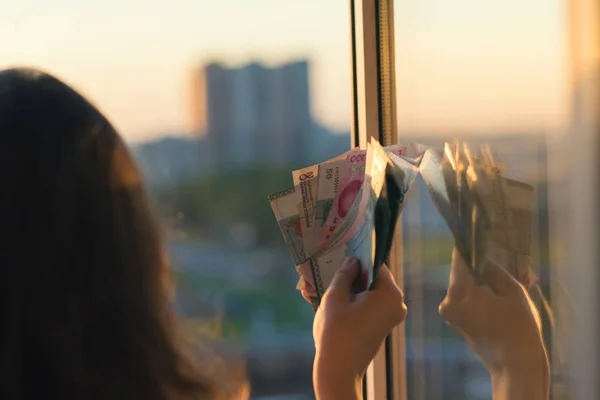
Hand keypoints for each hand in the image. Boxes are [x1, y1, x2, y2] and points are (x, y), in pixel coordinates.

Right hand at [311, 257, 406, 399]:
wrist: (338, 371)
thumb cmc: (336, 332)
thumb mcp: (335, 296)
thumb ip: (344, 273)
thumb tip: (352, 260)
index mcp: (390, 293)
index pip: (375, 264)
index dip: (357, 257)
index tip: (341, 251)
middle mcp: (396, 304)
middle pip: (372, 279)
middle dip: (350, 274)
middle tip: (329, 268)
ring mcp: (390, 316)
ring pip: (367, 293)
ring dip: (347, 288)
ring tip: (322, 284)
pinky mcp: (381, 326)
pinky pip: (367, 305)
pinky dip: (351, 301)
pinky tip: (329, 299)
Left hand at [439, 248, 549, 399]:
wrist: (515, 366)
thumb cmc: (518, 328)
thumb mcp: (513, 292)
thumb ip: (496, 270)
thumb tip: (486, 257)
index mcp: (460, 291)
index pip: (460, 257)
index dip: (471, 244)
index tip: (481, 233)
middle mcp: (448, 299)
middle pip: (461, 271)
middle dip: (479, 264)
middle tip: (498, 257)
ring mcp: (449, 312)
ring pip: (463, 284)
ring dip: (479, 279)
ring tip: (501, 278)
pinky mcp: (455, 320)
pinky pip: (465, 298)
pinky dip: (477, 293)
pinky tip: (496, 294)